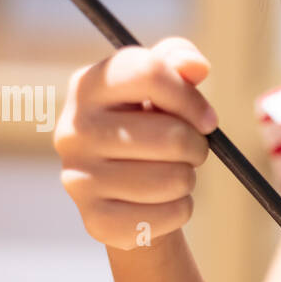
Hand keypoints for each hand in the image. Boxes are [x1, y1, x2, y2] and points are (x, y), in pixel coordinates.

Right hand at [55, 37, 218, 249]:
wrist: (124, 191)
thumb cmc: (149, 126)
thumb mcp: (161, 86)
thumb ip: (177, 60)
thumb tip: (195, 67)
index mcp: (86, 86)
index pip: (148, 73)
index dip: (190, 97)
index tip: (207, 119)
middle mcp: (73, 130)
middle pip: (171, 136)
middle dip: (196, 146)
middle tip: (191, 151)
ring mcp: (79, 178)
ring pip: (174, 179)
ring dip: (188, 178)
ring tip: (172, 173)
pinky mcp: (96, 221)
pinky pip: (170, 214)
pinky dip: (181, 210)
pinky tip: (162, 202)